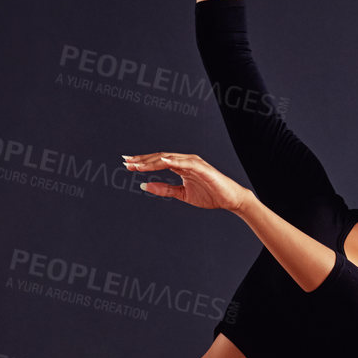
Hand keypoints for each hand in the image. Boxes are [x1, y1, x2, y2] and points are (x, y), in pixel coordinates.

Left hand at [124, 151, 250, 213]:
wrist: (230, 199)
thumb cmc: (210, 195)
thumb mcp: (182, 194)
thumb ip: (165, 189)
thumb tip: (145, 185)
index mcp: (181, 166)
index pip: (158, 161)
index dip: (143, 163)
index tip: (128, 164)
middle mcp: (186, 161)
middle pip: (160, 157)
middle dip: (142, 160)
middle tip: (126, 161)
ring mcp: (194, 162)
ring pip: (169, 158)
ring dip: (152, 161)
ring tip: (137, 164)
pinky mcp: (202, 167)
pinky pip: (185, 162)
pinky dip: (173, 161)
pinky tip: (161, 162)